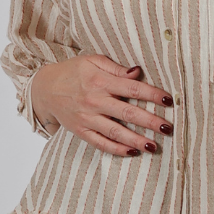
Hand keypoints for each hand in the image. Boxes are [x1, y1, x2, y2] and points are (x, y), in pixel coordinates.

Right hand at [31, 55, 172, 155]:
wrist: (44, 89)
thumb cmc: (73, 72)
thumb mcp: (93, 61)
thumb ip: (116, 68)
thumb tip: (138, 72)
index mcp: (100, 81)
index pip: (132, 89)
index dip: (152, 95)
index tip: (169, 100)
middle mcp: (94, 101)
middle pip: (127, 113)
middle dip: (150, 121)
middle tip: (168, 128)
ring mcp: (87, 118)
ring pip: (116, 132)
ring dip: (136, 140)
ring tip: (154, 145)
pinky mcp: (81, 131)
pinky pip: (101, 143)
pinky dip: (116, 149)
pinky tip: (132, 152)